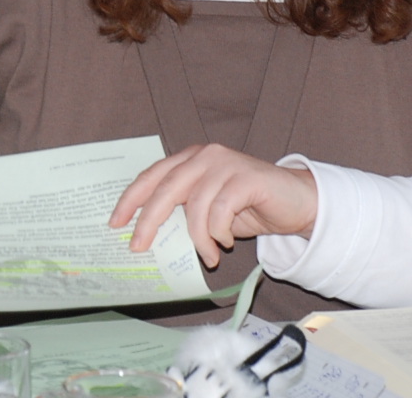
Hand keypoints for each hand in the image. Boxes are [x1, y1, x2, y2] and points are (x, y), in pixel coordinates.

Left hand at [108, 142, 317, 268]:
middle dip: (148, 220)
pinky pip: (221, 208)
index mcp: (190, 160)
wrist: (296, 203)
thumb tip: (151, 237)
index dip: (131, 199)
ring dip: (198, 237)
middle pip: (166, 187)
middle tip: (139, 246)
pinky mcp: (247, 177)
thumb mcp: (209, 210)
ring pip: (196, 203)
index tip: (115, 223)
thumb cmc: (249, 208)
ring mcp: (225, 163)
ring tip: (208, 256)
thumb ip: (185, 212)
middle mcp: (204, 156)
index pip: (152, 176)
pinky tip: (226, 241)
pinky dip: (219, 231)